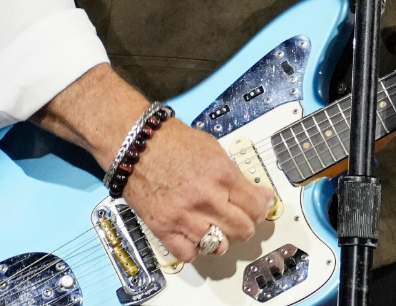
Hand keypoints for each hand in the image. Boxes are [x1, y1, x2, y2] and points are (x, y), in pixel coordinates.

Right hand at [121, 119, 271, 262]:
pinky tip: (194, 235)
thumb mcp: (212, 148)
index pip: (256, 206)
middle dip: (246, 224)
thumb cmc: (169, 141)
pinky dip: (195, 248)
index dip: (262, 207)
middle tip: (241, 218)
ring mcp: (185, 216)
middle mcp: (206, 198)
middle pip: (243, 229)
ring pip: (219, 246)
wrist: (134, 143)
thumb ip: (232, 174)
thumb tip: (253, 193)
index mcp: (222, 174)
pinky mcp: (164, 227)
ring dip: (221, 238)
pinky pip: (189, 253)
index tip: (261, 206)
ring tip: (216, 227)